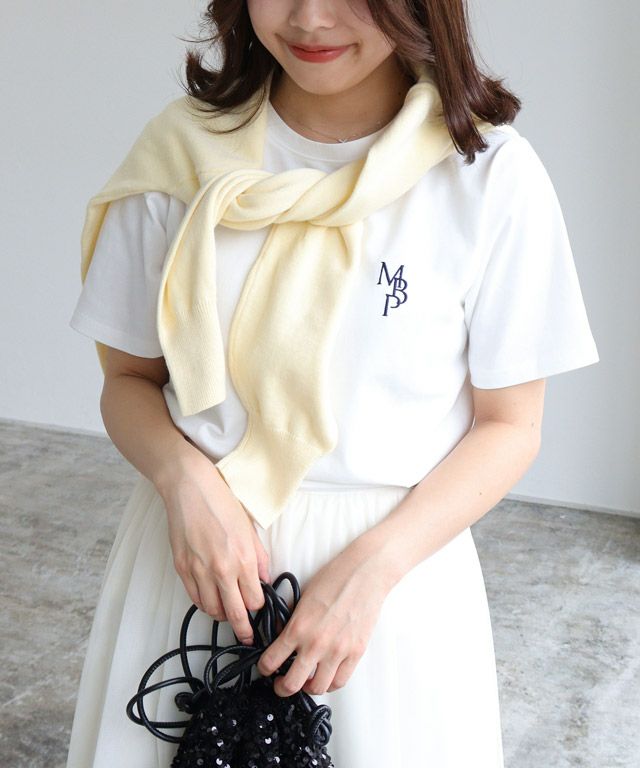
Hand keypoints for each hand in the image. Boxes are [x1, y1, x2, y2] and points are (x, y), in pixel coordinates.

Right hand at [156, 446, 270, 645]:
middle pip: (235, 614)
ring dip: (222, 615)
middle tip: (248, 637)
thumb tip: (263, 580)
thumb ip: (259, 558)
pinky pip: (194, 598)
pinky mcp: (182, 569)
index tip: (261, 612)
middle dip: (243, 630)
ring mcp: (199, 571)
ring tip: (228, 613)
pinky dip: (204, 603)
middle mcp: (222, 570)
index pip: (255, 600)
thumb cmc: (223, 503)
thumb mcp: (250, 529)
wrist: (190, 488)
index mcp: (243, 559)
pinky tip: (211, 600)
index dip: (259, 609)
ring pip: (212, 610)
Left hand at [256, 538, 391, 696]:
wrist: (365, 573)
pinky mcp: (355, 653)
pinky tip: (326, 676)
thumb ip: (291, 620)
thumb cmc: (336, 578)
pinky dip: (330, 683)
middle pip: (291, 684)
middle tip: (281, 683)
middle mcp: (316, 643)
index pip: (271, 661)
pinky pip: (340, 681)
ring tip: (305, 680)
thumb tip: (282, 637)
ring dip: (307, 687)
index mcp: (298, 627)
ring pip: (317, 688)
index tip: (266, 668)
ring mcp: (337, 651)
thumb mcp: (303, 596)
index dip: (264, 668)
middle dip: (281, 687)